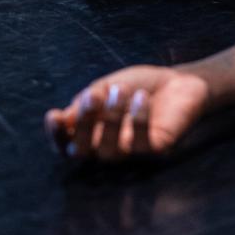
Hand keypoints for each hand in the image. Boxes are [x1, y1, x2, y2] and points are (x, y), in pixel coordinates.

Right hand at [45, 65, 209, 161]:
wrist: (179, 81)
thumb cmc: (138, 86)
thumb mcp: (106, 87)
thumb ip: (86, 102)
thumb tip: (65, 119)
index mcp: (93, 133)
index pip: (67, 145)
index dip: (56, 136)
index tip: (55, 115)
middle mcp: (109, 148)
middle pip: (85, 151)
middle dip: (85, 124)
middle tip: (93, 97)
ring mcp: (133, 152)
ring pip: (111, 150)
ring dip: (112, 118)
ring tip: (120, 90)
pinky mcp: (158, 150)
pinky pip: (143, 142)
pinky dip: (139, 119)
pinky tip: (141, 97)